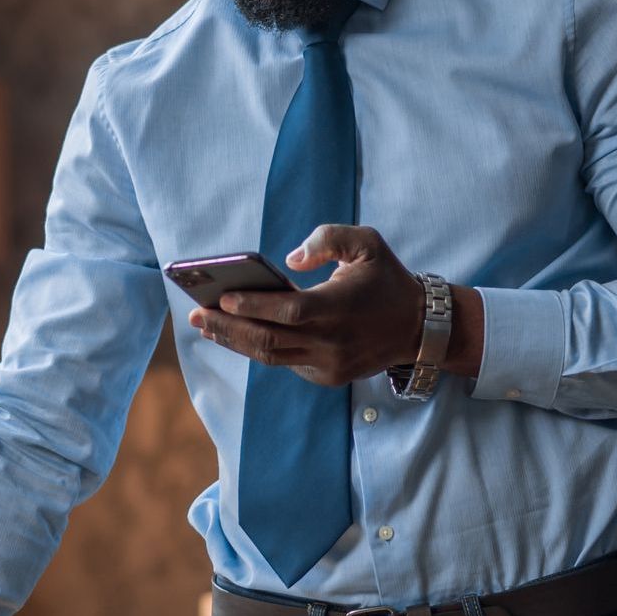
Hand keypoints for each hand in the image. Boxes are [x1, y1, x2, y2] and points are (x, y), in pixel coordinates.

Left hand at [186, 224, 423, 387]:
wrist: (420, 327)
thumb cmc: (386, 278)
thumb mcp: (366, 242)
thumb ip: (327, 238)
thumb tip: (291, 259)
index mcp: (340, 306)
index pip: (287, 310)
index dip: (252, 305)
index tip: (221, 298)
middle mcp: (332, 341)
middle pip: (269, 340)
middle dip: (228, 328)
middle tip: (196, 314)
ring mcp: (330, 364)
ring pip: (272, 357)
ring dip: (235, 342)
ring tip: (205, 326)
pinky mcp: (328, 377)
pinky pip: (286, 364)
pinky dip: (260, 349)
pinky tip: (236, 334)